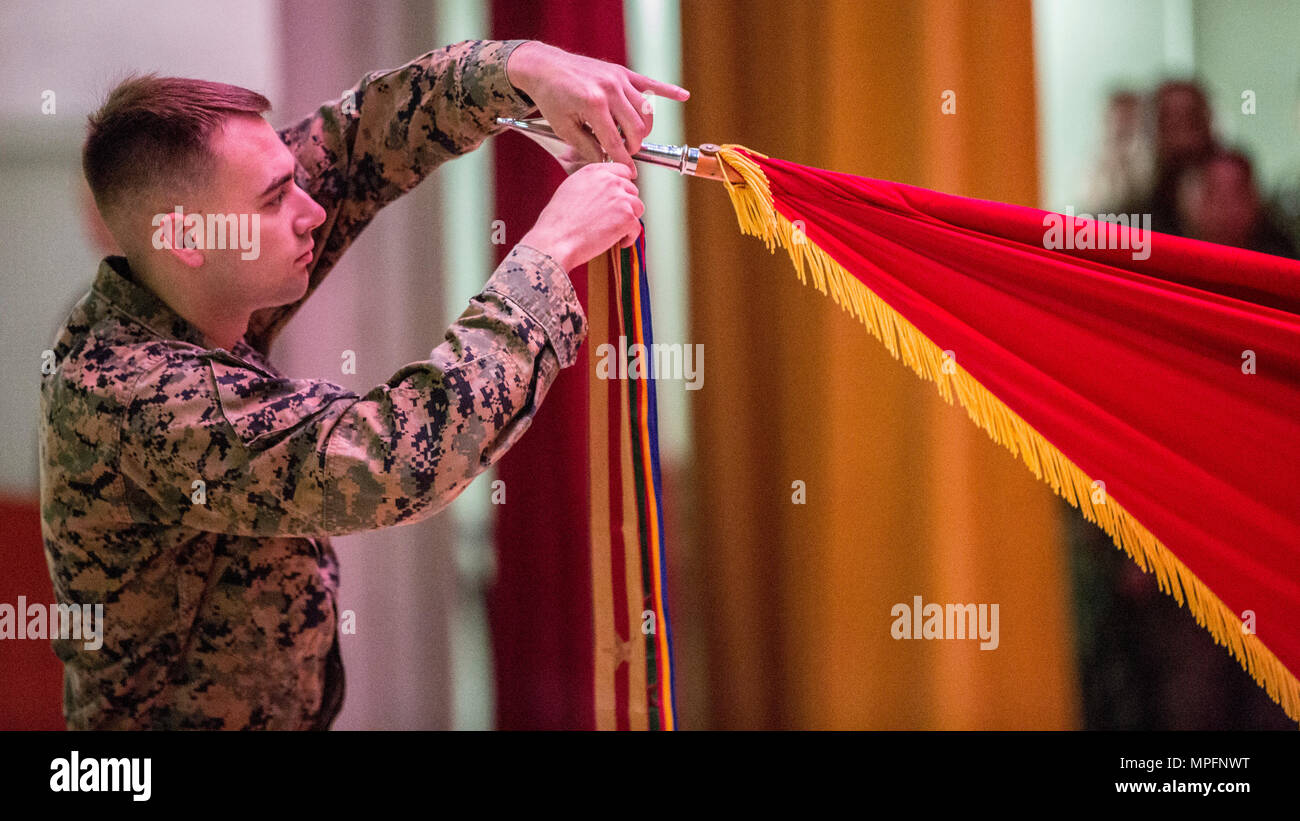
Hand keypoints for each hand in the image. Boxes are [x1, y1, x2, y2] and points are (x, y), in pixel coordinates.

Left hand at [506, 41, 689, 176]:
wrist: (544, 67)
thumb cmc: (551, 97)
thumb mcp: (564, 128)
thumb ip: (588, 147)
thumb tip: (607, 163)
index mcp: (594, 104)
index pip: (616, 141)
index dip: (623, 160)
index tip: (630, 173)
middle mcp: (610, 89)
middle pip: (637, 127)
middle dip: (634, 145)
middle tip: (626, 152)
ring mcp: (618, 79)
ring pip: (646, 111)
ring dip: (643, 129)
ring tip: (632, 137)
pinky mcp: (622, 72)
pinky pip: (650, 83)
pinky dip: (668, 91)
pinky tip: (683, 96)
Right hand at [519, 163, 644, 271]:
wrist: (556, 240)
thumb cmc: (557, 221)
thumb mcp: (569, 188)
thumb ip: (590, 183)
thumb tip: (601, 189)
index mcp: (595, 172)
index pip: (622, 170)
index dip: (624, 184)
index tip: (623, 194)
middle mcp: (610, 181)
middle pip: (632, 190)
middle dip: (626, 205)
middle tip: (615, 218)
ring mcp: (620, 199)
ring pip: (638, 208)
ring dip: (629, 220)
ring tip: (616, 231)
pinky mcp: (627, 218)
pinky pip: (637, 228)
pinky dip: (629, 237)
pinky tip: (618, 242)